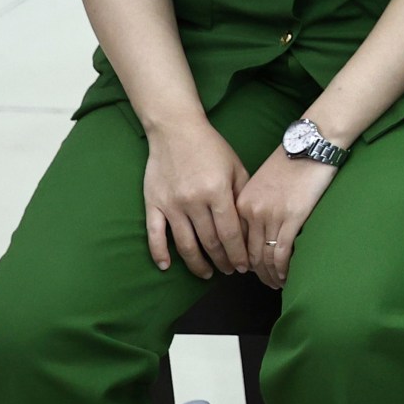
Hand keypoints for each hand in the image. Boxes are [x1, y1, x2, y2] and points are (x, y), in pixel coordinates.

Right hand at [142, 117, 252, 278]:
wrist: (176, 130)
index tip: (244, 266)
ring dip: (197, 263)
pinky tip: (167, 267)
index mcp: (217, 191)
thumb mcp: (235, 167)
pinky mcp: (152, 204)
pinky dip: (159, 253)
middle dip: (222, 261)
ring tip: (207, 273)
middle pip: (210, 241)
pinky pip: (154, 235)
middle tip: (230, 272)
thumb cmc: (211, 148)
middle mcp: (194, 201)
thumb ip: (243, 194)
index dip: (238, 253)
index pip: (230, 233)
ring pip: (185, 244)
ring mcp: (171, 204)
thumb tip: (251, 224)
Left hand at [236, 150, 341, 287]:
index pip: (235, 240)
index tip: (247, 270)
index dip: (241, 260)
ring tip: (276, 283)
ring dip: (269, 274)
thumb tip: (256, 226)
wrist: (311, 144)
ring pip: (264, 256)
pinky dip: (282, 268)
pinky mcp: (292, 218)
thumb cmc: (291, 159)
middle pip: (248, 252)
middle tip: (263, 282)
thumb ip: (254, 203)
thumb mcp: (262, 180)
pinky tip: (285, 276)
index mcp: (241, 202)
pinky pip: (282, 252)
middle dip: (255, 272)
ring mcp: (271, 215)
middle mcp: (252, 211)